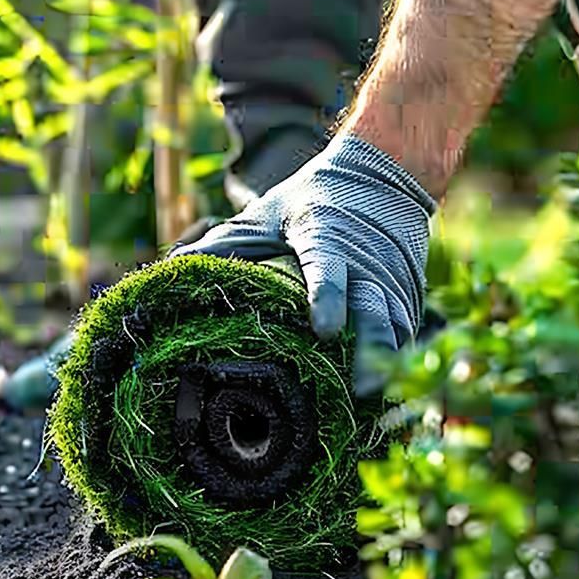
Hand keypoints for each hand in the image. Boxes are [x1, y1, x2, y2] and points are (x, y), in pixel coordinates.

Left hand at [169, 133, 435, 395]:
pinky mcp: (410, 293)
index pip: (328, 269)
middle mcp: (367, 261)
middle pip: (376, 308)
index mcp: (326, 236)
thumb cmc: (310, 200)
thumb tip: (168, 269)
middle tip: (361, 389)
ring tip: (373, 405)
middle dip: (372, 349)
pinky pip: (408, 333)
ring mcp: (393, 279)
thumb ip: (224, 244)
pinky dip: (401, 362)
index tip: (325, 330)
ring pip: (398, 326)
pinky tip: (386, 397)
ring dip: (390, 365)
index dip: (328, 298)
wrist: (383, 173)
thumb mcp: (266, 214)